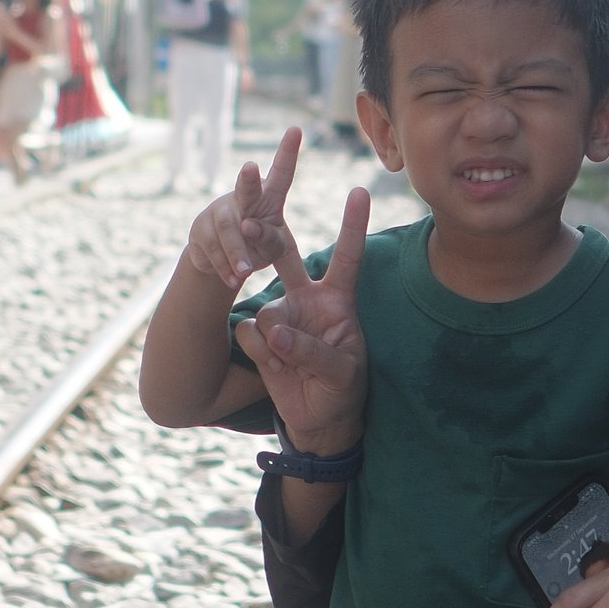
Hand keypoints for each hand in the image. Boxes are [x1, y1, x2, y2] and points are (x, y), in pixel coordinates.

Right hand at [181, 127, 312, 299]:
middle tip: (251, 167)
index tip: (296, 129)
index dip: (287, 152)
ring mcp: (219, 211)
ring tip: (245, 272)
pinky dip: (224, 266)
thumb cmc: (259, 246)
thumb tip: (248, 226)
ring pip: (228, 229)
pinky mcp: (200, 228)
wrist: (225, 262)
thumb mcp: (275, 248)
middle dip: (249, 179)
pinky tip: (233, 278)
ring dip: (236, 252)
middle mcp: (243, 199)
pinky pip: (212, 248)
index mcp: (269, 199)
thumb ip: (270, 239)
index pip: (282, 174)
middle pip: (247, 189)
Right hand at [236, 178, 371, 456]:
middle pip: (286, 258)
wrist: (317, 416)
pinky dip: (259, 352)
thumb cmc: (342, 388)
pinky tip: (273, 366)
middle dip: (269, 236)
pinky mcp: (259, 334)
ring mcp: (281, 314)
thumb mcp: (342, 372)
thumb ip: (313, 350)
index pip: (347, 257)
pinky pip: (248, 332)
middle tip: (255, 221)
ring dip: (274, 340)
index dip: (353, 225)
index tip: (359, 191)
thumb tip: (274, 332)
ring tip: (288, 363)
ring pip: (265, 311)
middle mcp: (306, 299)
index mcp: (337, 299)